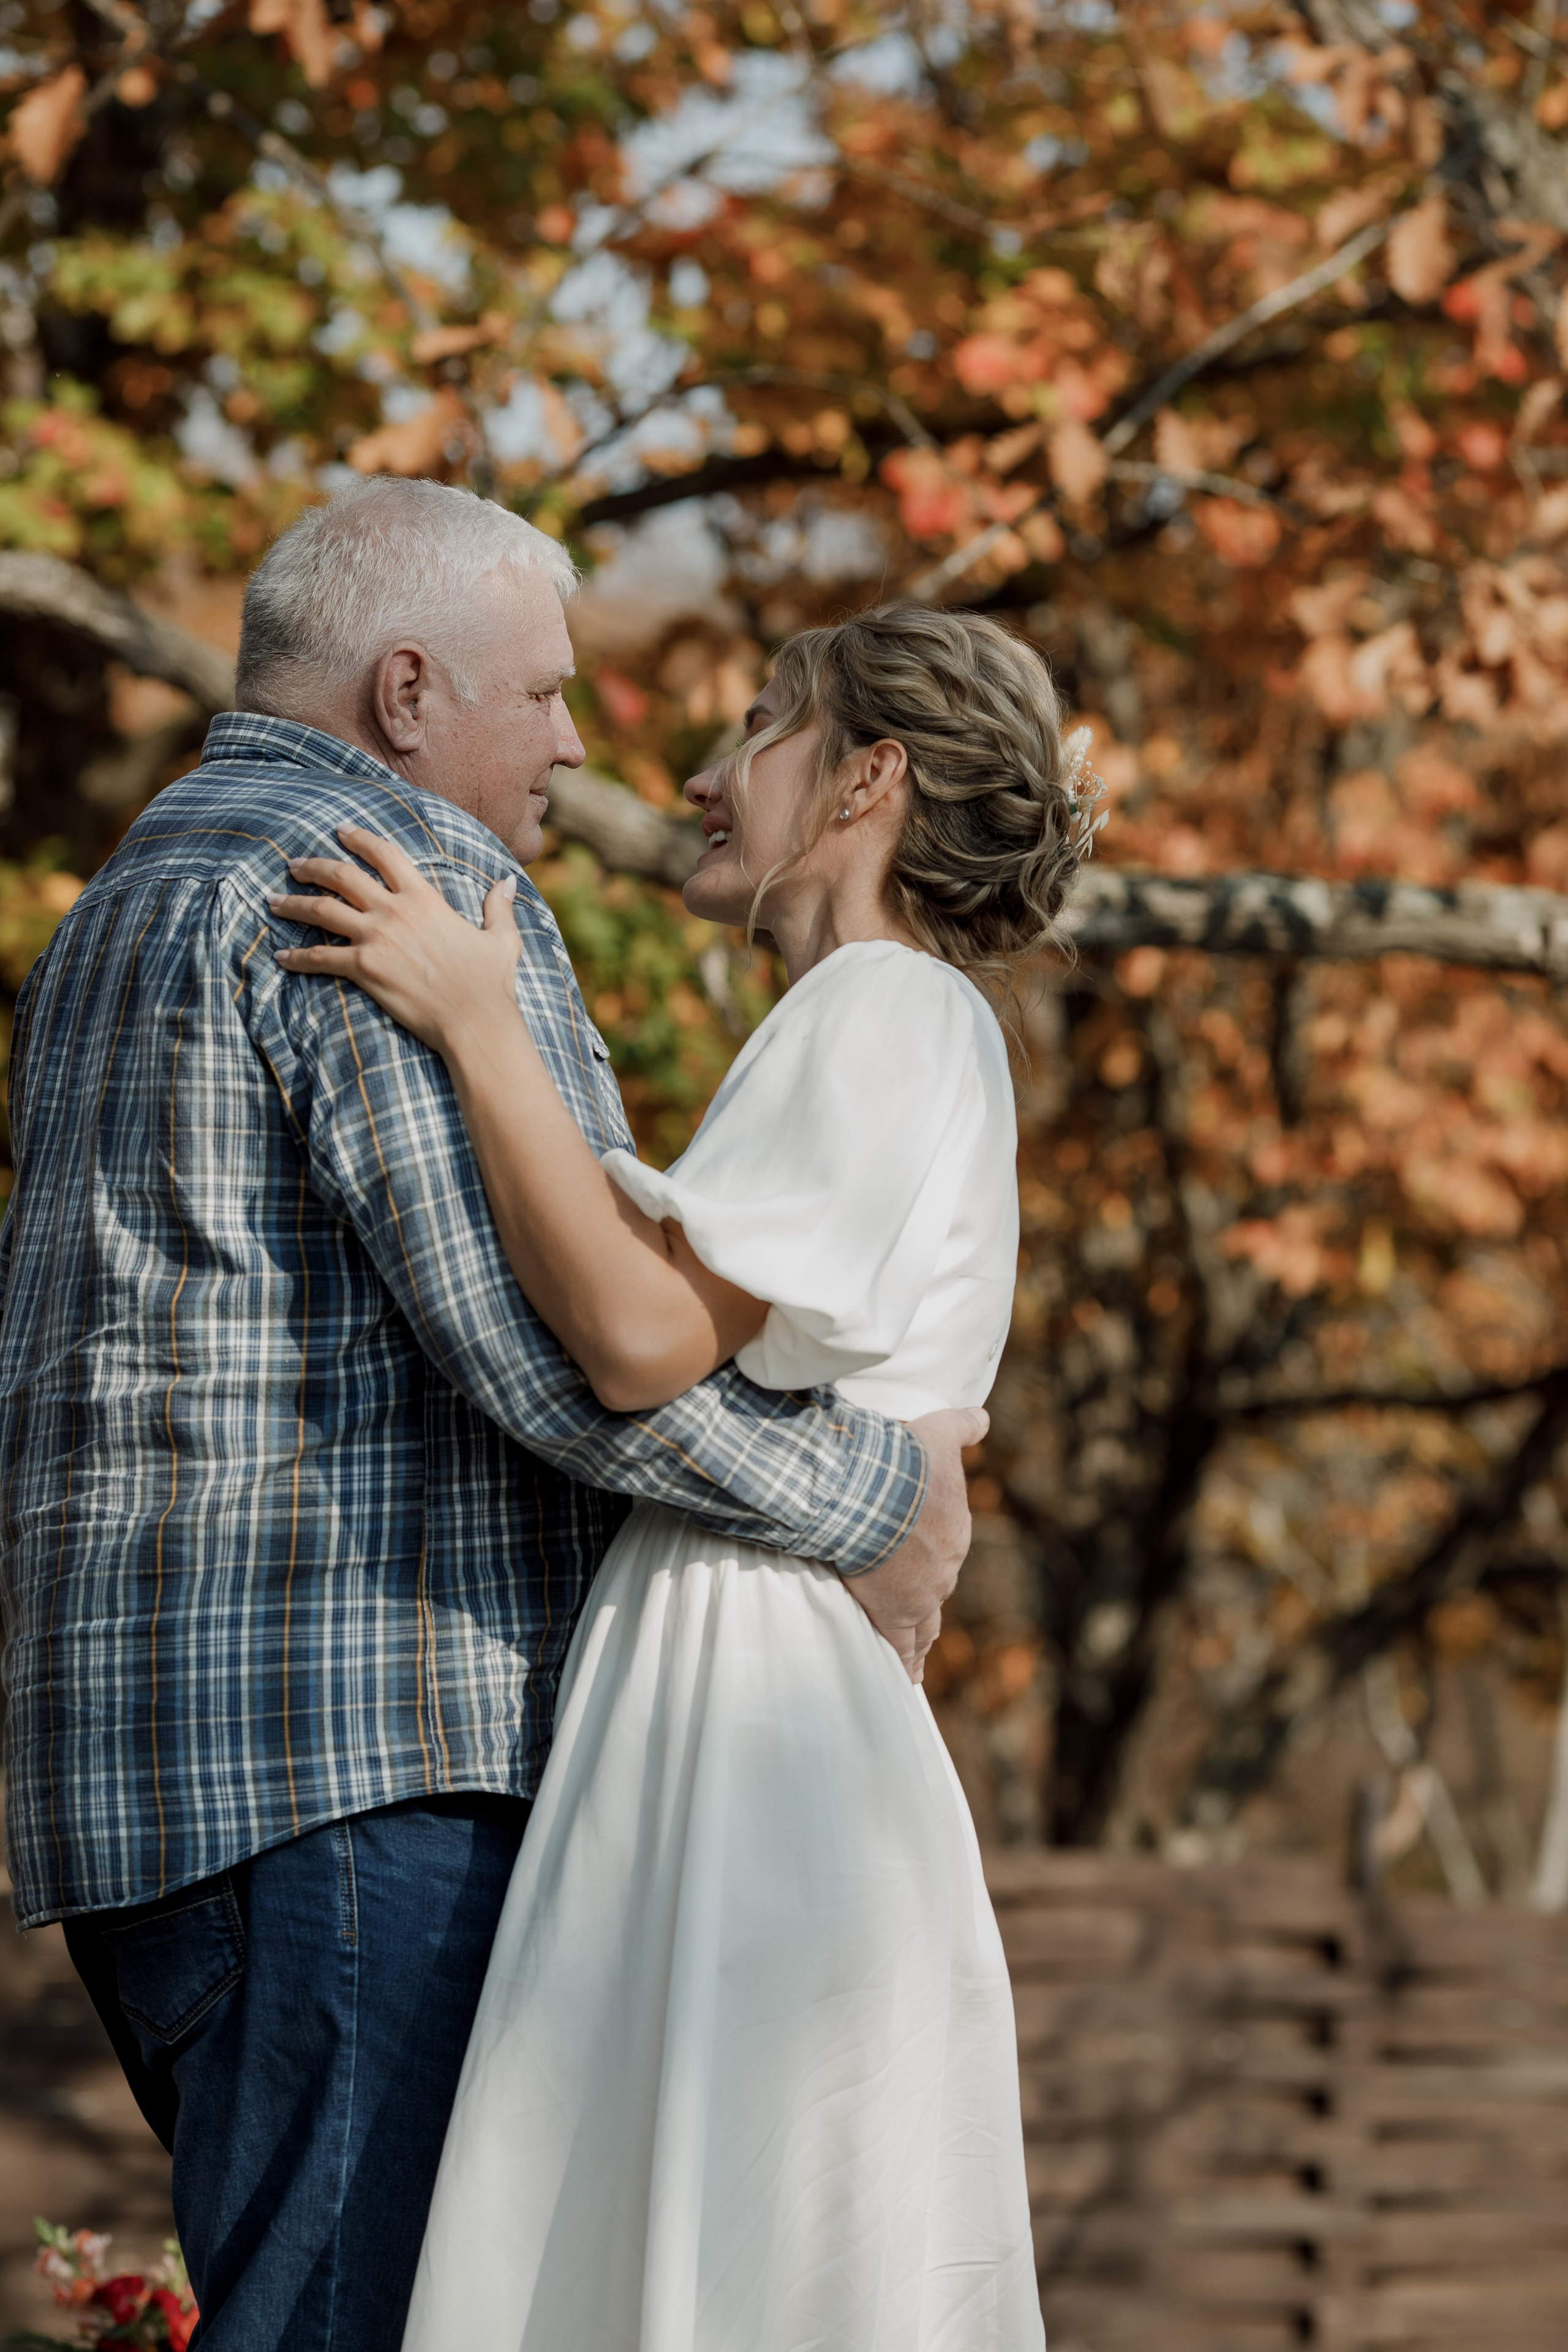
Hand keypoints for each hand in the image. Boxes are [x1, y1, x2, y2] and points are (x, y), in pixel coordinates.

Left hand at [269, 826, 521, 1056]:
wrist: (476, 1021)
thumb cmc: (491, 983)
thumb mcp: (502, 939)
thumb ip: (498, 906)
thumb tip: (507, 881)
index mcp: (424, 898)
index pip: (384, 854)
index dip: (359, 838)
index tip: (340, 831)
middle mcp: (395, 911)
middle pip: (341, 876)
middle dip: (313, 866)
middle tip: (294, 865)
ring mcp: (376, 939)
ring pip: (321, 911)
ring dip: (293, 903)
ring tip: (273, 901)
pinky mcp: (364, 969)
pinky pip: (319, 958)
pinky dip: (297, 957)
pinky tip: (281, 957)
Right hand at [843, 1406, 986, 1683]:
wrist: (876, 1491)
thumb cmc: (904, 1461)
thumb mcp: (939, 1433)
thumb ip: (963, 1426)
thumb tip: (984, 1417)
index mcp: (954, 1531)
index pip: (945, 1550)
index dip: (932, 1555)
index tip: (924, 1559)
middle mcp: (944, 1569)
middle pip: (936, 1593)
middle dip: (926, 1601)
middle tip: (919, 1616)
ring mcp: (919, 1596)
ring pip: (924, 1625)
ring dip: (919, 1639)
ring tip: (917, 1657)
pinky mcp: (890, 1614)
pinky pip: (898, 1649)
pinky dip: (903, 1665)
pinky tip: (905, 1680)